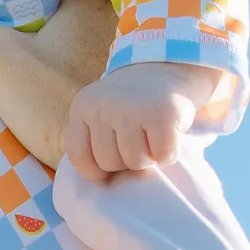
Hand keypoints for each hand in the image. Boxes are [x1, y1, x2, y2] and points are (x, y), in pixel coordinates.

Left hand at [63, 60, 232, 179]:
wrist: (169, 65)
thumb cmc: (133, 103)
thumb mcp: (102, 112)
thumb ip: (93, 141)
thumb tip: (99, 184)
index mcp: (83, 106)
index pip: (79, 157)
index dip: (96, 169)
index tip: (111, 161)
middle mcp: (104, 106)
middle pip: (109, 164)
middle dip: (126, 160)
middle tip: (138, 139)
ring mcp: (132, 109)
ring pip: (136, 163)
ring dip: (149, 157)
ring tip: (151, 135)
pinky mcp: (162, 114)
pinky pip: (163, 156)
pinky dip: (170, 153)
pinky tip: (168, 134)